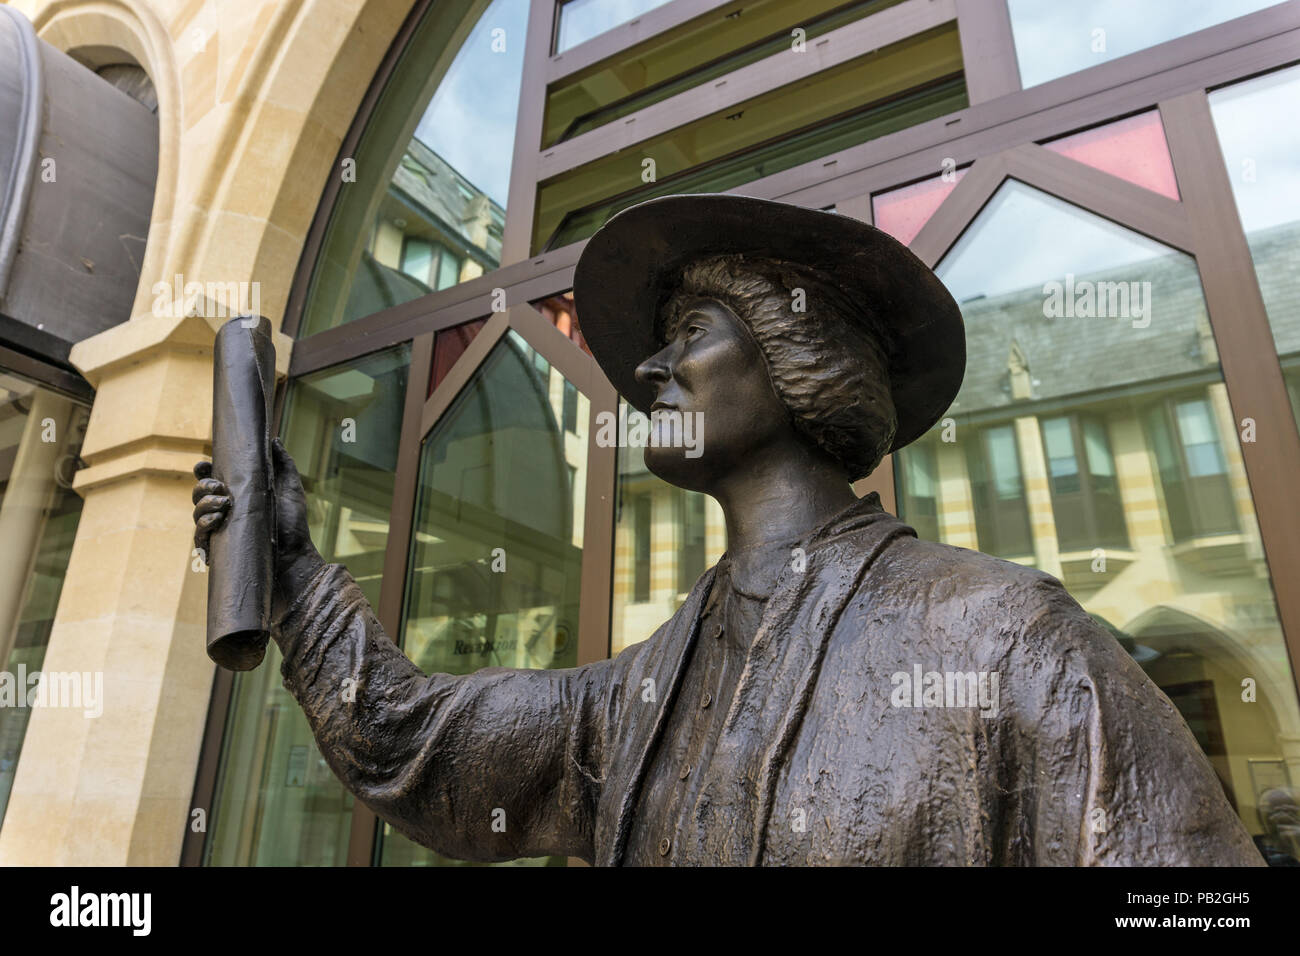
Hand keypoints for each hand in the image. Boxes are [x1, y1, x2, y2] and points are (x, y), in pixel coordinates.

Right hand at [192, 437, 323, 616]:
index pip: (211, 479)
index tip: (204, 464)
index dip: (203, 471)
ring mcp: (219, 531)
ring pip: (196, 513)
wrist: (296, 555)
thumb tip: (273, 439)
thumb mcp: (290, 488)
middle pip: (198, 494)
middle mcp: (224, 512)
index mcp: (236, 495)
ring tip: (224, 503)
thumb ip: (282, 463)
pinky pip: (199, 536)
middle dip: (203, 486)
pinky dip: (204, 525)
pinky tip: (218, 518)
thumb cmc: (293, 524)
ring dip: (204, 504)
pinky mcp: (217, 550)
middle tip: (220, 486)